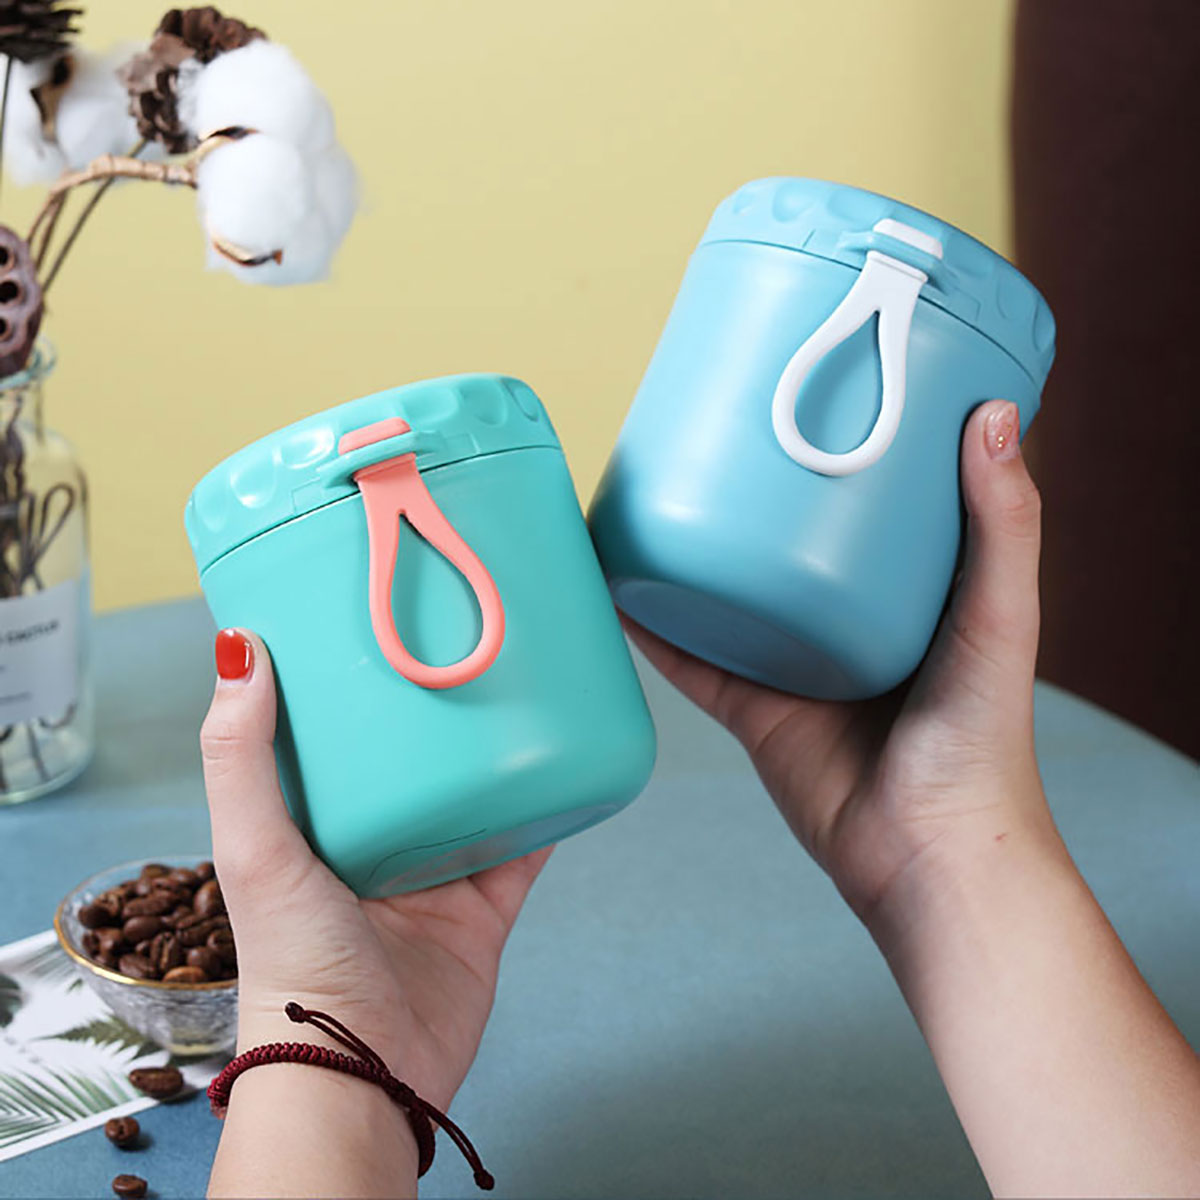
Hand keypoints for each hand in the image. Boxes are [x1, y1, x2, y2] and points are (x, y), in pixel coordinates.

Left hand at [199, 631, 550, 1111]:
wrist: (364, 1072)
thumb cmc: (294, 968)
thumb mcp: (255, 849)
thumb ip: (241, 757)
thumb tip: (239, 650)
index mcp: (312, 833)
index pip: (329, 747)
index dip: (343, 693)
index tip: (364, 630)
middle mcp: (373, 852)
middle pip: (408, 769)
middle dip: (429, 717)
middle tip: (455, 650)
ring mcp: (432, 881)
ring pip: (471, 800)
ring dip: (490, 755)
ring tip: (514, 691)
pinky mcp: (483, 911)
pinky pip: (523, 849)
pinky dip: (543, 812)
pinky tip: (559, 765)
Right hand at [627, 399, 1053, 924]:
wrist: (927, 854)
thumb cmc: (981, 741)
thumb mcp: (999, 615)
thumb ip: (1003, 524)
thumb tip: (993, 414)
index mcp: (905, 596)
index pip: (870, 510)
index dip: (843, 456)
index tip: (814, 394)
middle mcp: (843, 625)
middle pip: (787, 546)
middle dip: (755, 496)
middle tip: (719, 429)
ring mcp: (792, 667)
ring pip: (729, 595)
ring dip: (695, 552)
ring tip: (657, 491)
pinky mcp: (751, 709)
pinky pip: (691, 658)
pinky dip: (653, 625)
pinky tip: (621, 580)